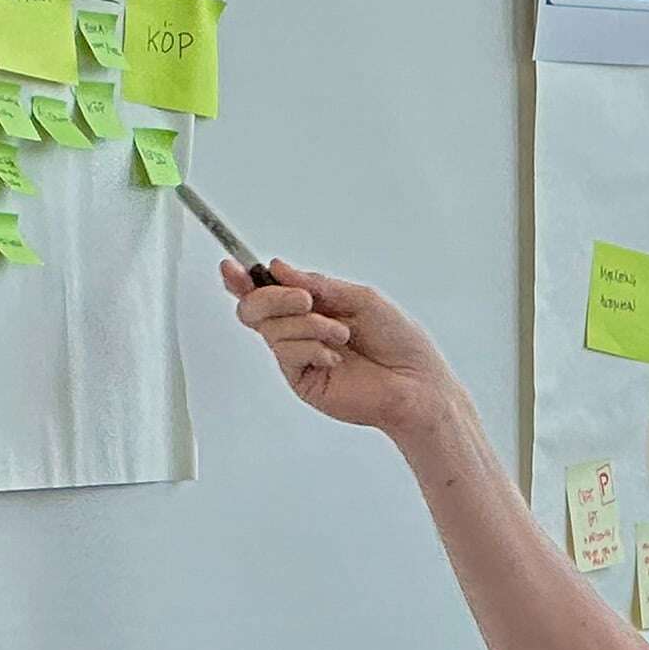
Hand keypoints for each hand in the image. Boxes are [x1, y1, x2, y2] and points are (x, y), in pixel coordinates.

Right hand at [226, 259, 463, 440]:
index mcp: (313, 307)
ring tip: (342, 335)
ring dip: (308, 325)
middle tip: (305, 299)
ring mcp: (299, 356)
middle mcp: (301, 331)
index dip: (243, 279)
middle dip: (273, 297)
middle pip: (254, 308)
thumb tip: (278, 268)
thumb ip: (317, 284)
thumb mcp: (359, 298)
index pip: (267, 291)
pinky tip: (336, 357)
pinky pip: (286, 353)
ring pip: (271, 328)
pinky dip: (311, 347)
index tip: (231, 266)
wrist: (416, 382)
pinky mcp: (302, 380)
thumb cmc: (399, 342)